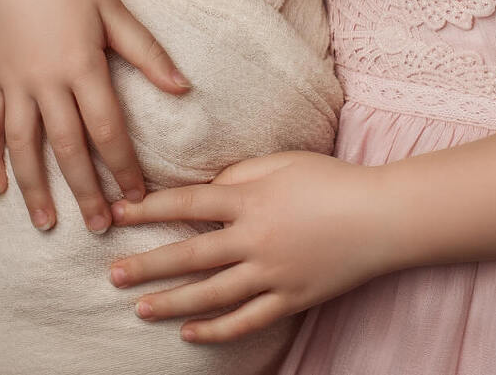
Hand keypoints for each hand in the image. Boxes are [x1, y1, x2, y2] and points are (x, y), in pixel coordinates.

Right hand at [0, 0, 191, 231]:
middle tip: (100, 226)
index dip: (124, 167)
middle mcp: (45, 81)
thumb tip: (184, 88)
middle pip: (68, 147)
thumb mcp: (114, 9)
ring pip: (24, 147)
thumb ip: (147, 51)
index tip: (137, 196)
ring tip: (46, 223)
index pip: (108, 129)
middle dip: (85, 191)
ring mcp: (13, 82)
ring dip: (35, 188)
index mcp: (82, 66)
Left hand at [106, 151, 395, 343]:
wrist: (382, 217)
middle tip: (112, 274)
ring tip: (139, 308)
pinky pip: (246, 320)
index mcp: (251, 200)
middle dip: (148, 265)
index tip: (120, 212)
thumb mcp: (284, 162)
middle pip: (190, 255)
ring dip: (172, 302)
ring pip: (211, 294)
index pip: (188, 204)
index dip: (150, 208)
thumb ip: (242, 173)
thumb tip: (209, 186)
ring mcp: (273, 274)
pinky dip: (216, 331)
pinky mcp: (291, 299)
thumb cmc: (333, 180)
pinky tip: (189, 333)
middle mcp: (255, 239)